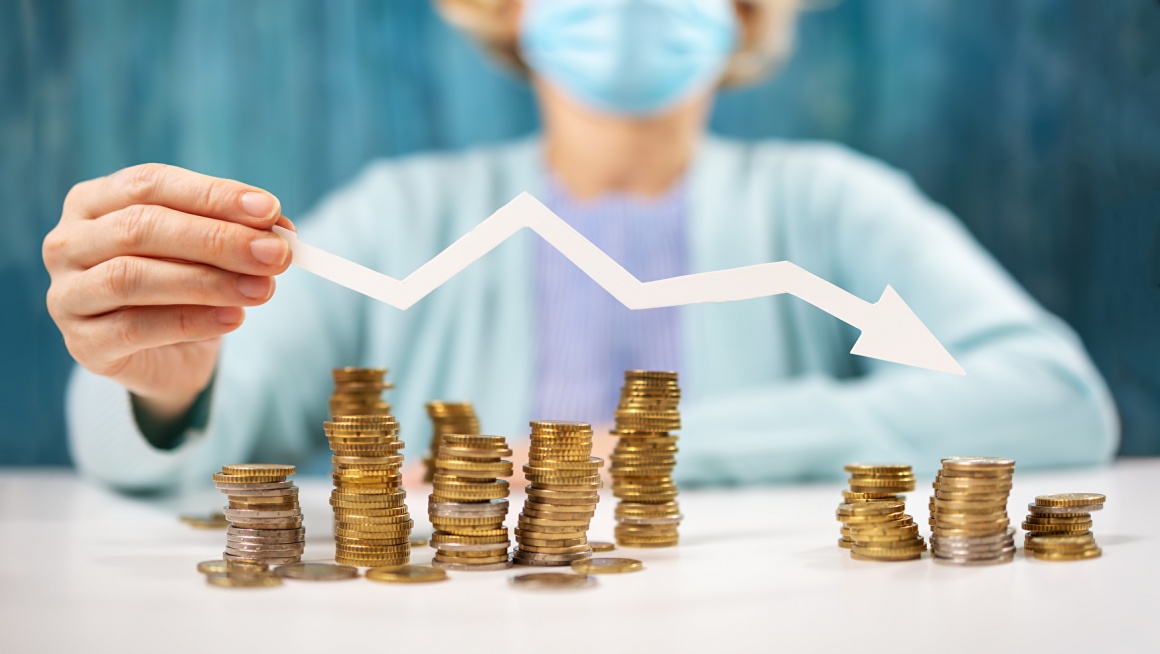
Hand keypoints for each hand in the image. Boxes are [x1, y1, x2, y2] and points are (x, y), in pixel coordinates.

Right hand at [43, 163, 293, 420]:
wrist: (168, 355)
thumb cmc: (186, 285)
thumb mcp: (212, 251)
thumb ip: (238, 232)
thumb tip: (280, 228)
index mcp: (94, 200)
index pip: (151, 184)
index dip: (212, 195)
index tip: (271, 210)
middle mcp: (68, 241)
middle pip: (141, 228)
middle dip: (217, 239)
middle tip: (276, 254)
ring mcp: (68, 293)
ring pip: (132, 278)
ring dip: (207, 282)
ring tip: (263, 289)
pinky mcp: (83, 343)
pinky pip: (135, 329)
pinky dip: (192, 322)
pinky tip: (235, 318)